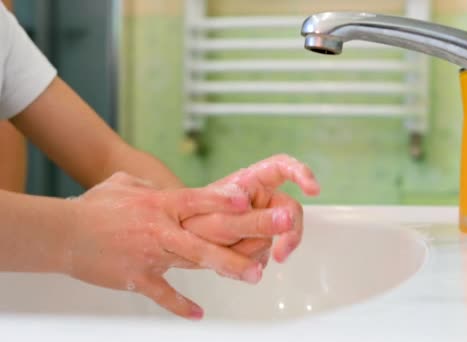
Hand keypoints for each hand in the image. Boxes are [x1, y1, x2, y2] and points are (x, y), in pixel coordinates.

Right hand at [64, 172, 266, 319]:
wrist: (64, 235)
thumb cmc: (95, 207)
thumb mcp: (126, 185)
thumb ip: (154, 187)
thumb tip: (170, 190)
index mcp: (160, 204)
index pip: (199, 199)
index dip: (225, 198)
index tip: (251, 196)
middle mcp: (162, 229)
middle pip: (211, 231)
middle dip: (249, 228)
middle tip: (279, 225)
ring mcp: (152, 255)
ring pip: (196, 262)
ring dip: (228, 267)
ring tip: (256, 273)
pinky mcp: (138, 278)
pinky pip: (164, 295)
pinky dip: (180, 305)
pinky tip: (198, 314)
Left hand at [183, 154, 320, 263]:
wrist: (175, 242)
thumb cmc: (191, 221)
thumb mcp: (222, 221)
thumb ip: (256, 221)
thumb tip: (289, 219)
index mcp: (251, 181)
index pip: (282, 167)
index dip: (302, 173)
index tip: (314, 190)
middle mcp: (260, 198)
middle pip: (289, 211)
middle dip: (288, 235)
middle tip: (283, 255)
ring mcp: (260, 220)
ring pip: (276, 238)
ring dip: (256, 250)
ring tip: (227, 252)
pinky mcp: (258, 241)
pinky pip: (267, 253)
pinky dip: (251, 262)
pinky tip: (232, 263)